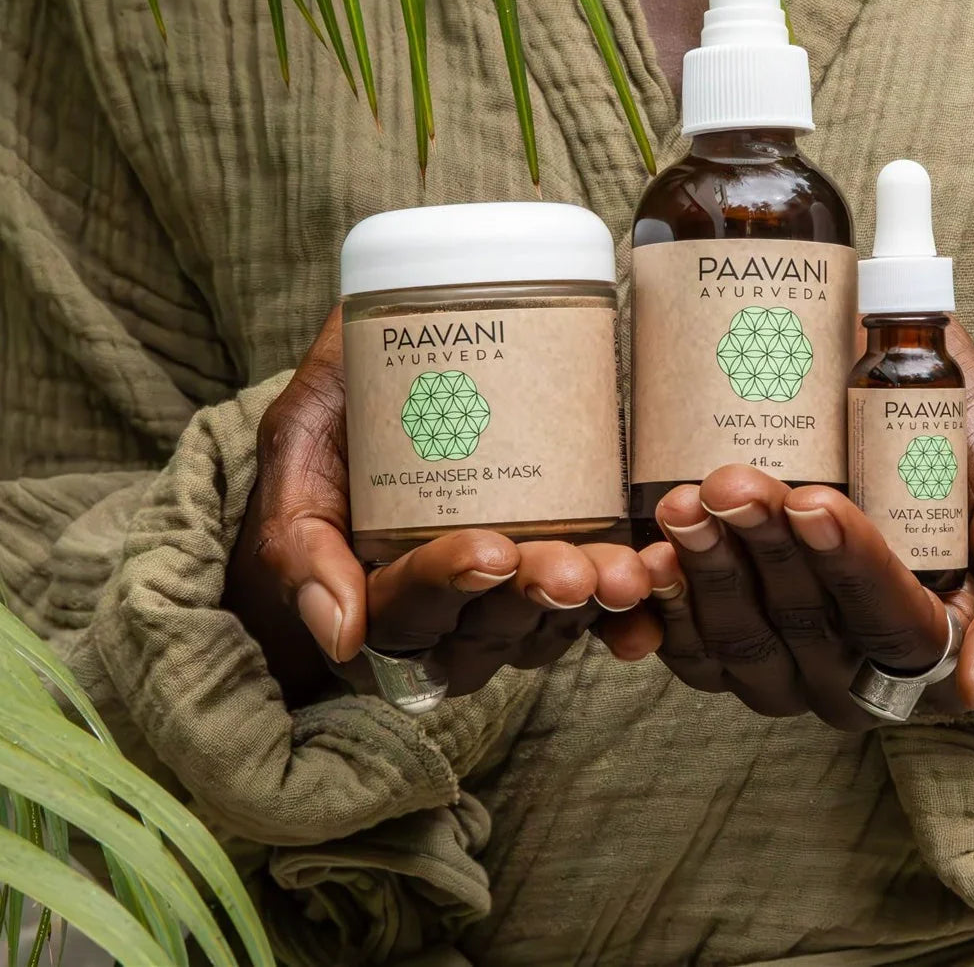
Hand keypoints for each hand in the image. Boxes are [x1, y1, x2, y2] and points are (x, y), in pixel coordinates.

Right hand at [223, 308, 649, 704]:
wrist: (405, 354)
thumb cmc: (342, 404)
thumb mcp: (296, 449)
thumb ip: (297, 535)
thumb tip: (341, 638)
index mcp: (374, 598)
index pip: (406, 613)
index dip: (446, 585)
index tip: (487, 549)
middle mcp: (447, 613)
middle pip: (490, 629)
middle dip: (531, 599)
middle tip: (570, 568)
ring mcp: (513, 595)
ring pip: (553, 623)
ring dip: (592, 606)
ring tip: (623, 572)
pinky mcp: (568, 563)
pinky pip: (604, 610)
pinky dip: (634, 610)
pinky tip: (657, 584)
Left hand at [597, 319, 973, 727]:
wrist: (918, 458)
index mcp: (941, 656)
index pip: (894, 623)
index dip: (849, 565)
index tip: (814, 499)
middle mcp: (860, 680)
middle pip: (806, 629)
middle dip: (764, 553)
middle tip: (732, 482)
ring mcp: (788, 671)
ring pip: (741, 642)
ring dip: (706, 574)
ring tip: (685, 503)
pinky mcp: (730, 651)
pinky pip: (692, 651)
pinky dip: (662, 608)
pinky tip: (645, 557)